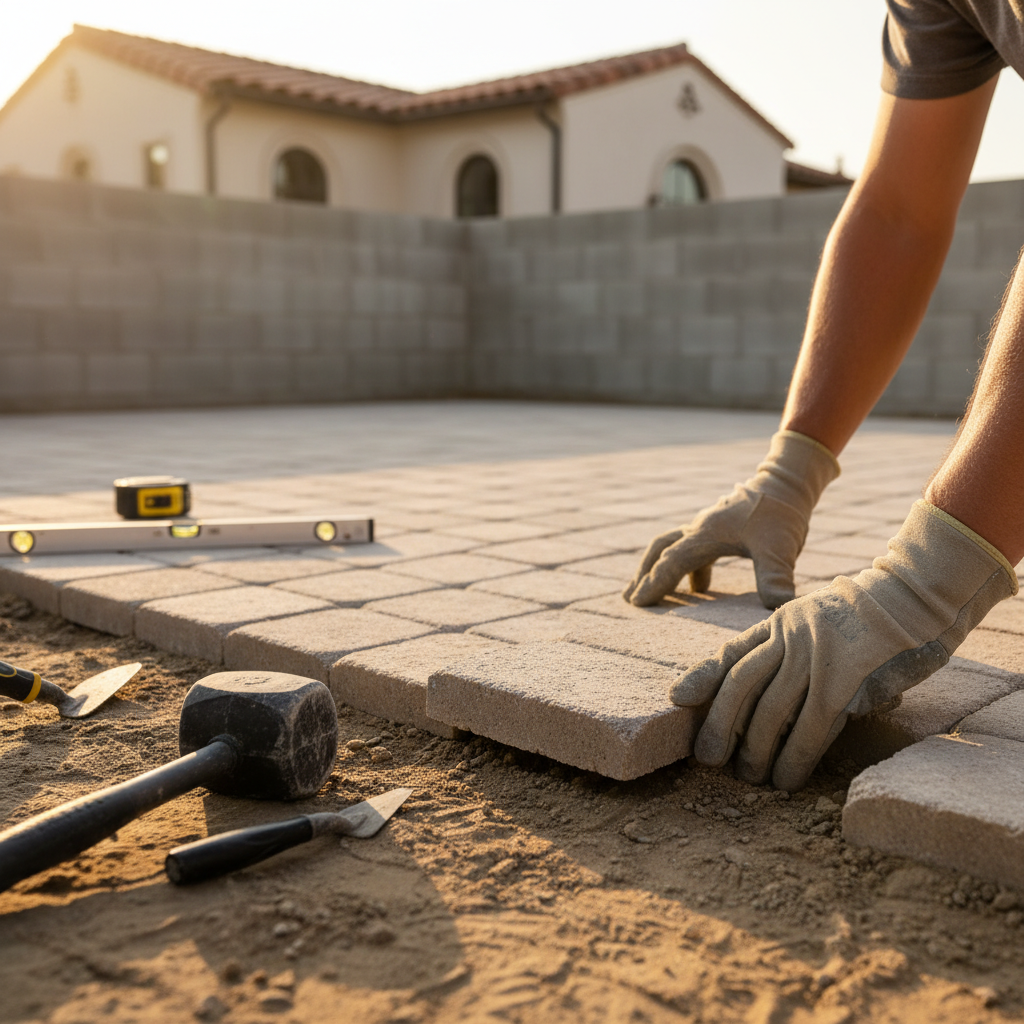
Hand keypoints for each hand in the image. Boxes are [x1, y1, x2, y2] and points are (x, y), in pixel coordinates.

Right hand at [623, 431, 839, 609]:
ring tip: (651, 591)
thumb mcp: (780, 549)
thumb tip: (778, 608)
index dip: (654, 583)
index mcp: (706, 534)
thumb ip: (774, 578)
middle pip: (660, 550)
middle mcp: (700, 529)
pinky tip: (698, 587)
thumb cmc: (781, 515)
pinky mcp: (718, 527)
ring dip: (659, 568)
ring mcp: (708, 526)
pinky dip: (685, 567)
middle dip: (644, 574)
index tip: (638, 603)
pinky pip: (691, 547)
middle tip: (630, 597)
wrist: (787, 484)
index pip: (672, 561)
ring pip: (672, 546)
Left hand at [670, 501, 1017, 790]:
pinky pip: (809, 728)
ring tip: (747, 776)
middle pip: (740, 683)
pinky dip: (794, 757)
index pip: (732, 651)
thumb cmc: (870, 616)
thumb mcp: (819, 621)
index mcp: (780, 622)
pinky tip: (785, 779)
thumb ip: (796, 652)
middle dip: (719, 723)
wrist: (912, 596)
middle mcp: (789, 638)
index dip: (703, 677)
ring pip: (770, 711)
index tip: (677, 698)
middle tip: (707, 757)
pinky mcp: (841, 681)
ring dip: (755, 749)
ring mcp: (814, 658)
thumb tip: (780, 699)